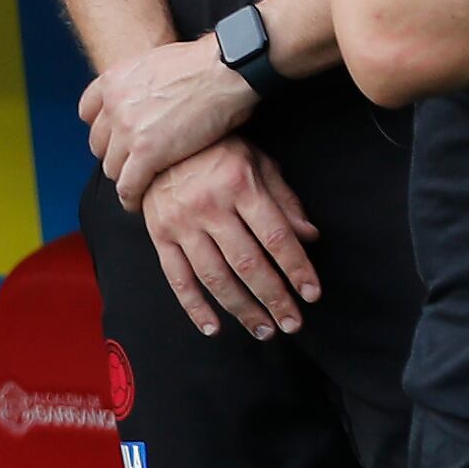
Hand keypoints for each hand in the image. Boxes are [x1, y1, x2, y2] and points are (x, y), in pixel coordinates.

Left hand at [81, 35, 257, 208]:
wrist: (222, 70)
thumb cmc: (202, 64)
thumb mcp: (154, 62)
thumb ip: (140, 82)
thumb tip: (147, 95)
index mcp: (112, 80)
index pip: (88, 112)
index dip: (103, 128)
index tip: (115, 139)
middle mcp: (113, 105)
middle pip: (98, 143)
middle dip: (114, 154)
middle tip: (132, 164)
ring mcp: (127, 130)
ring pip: (111, 167)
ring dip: (125, 177)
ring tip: (139, 185)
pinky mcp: (146, 154)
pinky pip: (127, 186)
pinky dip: (131, 198)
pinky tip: (138, 203)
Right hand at [140, 136, 321, 339]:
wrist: (157, 138)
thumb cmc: (216, 150)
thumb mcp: (257, 162)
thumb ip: (284, 200)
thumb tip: (309, 237)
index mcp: (239, 184)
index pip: (276, 236)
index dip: (297, 268)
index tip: (312, 294)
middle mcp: (209, 205)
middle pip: (248, 263)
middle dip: (274, 298)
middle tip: (292, 323)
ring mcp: (180, 221)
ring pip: (215, 276)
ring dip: (241, 309)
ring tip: (263, 330)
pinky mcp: (159, 233)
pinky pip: (177, 277)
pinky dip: (194, 307)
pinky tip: (213, 327)